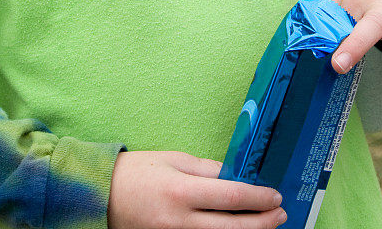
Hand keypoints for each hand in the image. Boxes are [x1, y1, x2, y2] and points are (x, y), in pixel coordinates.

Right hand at [107, 150, 286, 228]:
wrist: (101, 197)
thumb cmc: (138, 172)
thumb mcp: (174, 160)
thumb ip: (207, 170)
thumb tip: (237, 177)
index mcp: (181, 191)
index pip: (231, 196)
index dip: (258, 198)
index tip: (275, 196)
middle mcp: (179, 221)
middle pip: (232, 228)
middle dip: (262, 223)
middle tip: (280, 215)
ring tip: (266, 226)